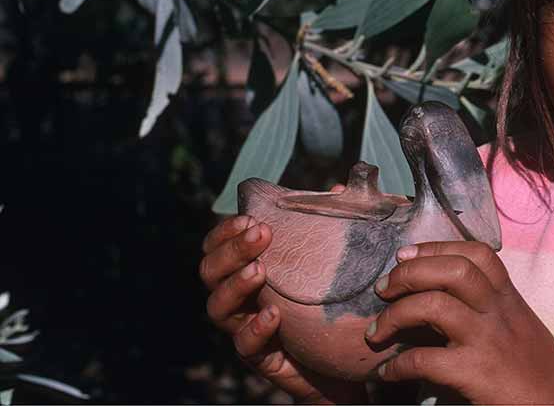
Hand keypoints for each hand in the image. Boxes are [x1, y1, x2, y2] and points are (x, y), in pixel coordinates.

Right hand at [199, 200, 365, 404]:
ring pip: (218, 307)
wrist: (341, 364)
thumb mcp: (329, 264)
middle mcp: (241, 299)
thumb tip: (339, 190)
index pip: (218, 247)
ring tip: (259, 270)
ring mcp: (246, 328)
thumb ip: (329, 228)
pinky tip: (273, 315)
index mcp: (249, 271)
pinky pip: (245, 346)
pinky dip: (254, 329)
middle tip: (261, 235)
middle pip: (211, 272)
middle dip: (231, 250)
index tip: (248, 217)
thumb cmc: (327, 307)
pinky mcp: (261, 358)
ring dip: (235, 285)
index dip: (225, 231)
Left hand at [366, 241, 553, 404]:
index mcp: (509, 299)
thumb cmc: (538, 373)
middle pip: (453, 270)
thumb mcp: (520, 327)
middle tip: (384, 288)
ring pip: (434, 306)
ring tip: (376, 331)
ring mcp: (487, 341)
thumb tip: (449, 296)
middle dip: (411, 272)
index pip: (477, 253)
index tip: (407, 254)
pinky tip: (387, 373)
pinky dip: (397, 366)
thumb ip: (492, 307)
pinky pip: (424, 360)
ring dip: (395, 315)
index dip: (436, 246)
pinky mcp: (475, 374)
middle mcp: (498, 313)